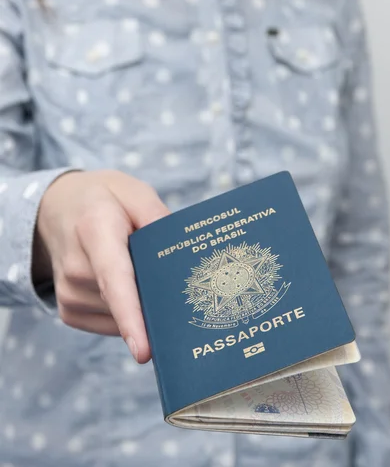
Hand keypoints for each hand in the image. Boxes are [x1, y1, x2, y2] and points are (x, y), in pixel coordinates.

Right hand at [34, 170, 169, 362]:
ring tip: (135, 267)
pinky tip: (126, 285)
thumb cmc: (103, 199)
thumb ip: (157, 217)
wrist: (57, 207)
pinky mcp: (69, 310)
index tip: (143, 351)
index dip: (130, 316)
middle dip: (154, 297)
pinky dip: (127, 311)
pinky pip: (112, 324)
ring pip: (122, 317)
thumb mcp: (134, 192)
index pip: (114, 279)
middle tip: (169, 276)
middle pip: (126, 301)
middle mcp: (75, 267)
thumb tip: (178, 255)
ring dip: (140, 301)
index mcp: (94, 230)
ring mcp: (68, 293)